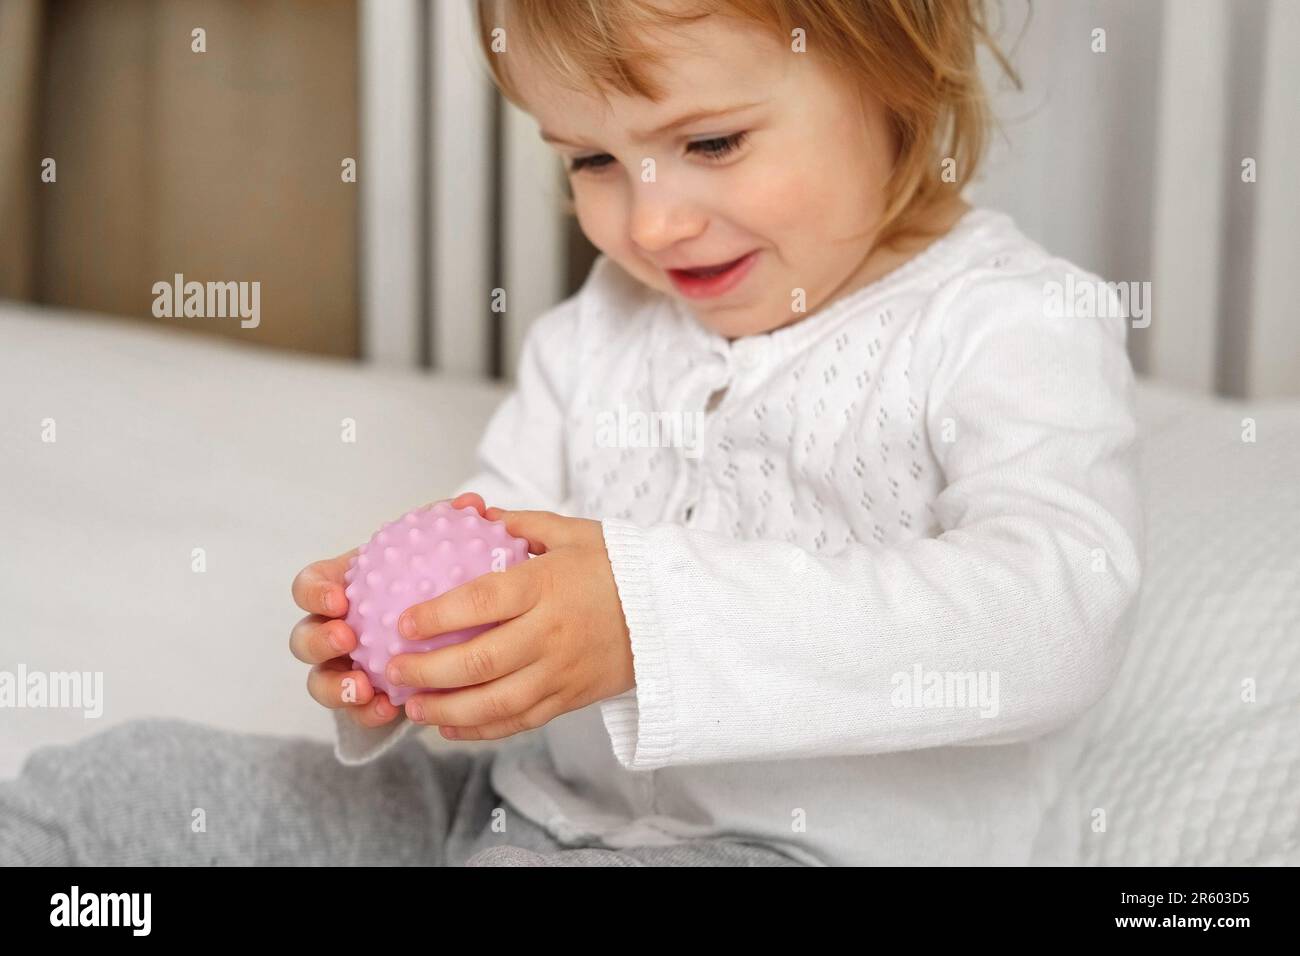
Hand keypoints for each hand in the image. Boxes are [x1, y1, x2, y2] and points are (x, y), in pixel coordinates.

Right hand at [289, 492, 489, 726]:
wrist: (441, 630)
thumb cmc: (427, 580)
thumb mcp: (435, 552)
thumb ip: (447, 528)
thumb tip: (471, 505)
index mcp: (339, 589)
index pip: (309, 586)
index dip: (315, 592)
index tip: (340, 596)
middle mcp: (331, 629)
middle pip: (304, 638)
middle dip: (317, 640)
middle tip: (347, 638)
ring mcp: (341, 668)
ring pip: (321, 682)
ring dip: (335, 686)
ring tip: (362, 687)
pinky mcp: (361, 700)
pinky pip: (356, 712)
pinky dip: (367, 712)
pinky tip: (388, 710)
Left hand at [387, 506, 634, 740]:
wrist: (671, 614)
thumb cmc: (619, 568)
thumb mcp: (574, 534)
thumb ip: (522, 526)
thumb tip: (475, 514)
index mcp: (547, 586)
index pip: (481, 602)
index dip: (436, 615)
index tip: (402, 622)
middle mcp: (551, 633)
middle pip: (478, 661)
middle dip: (426, 670)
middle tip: (393, 669)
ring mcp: (560, 671)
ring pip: (494, 702)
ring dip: (444, 709)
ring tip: (411, 707)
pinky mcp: (569, 699)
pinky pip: (519, 721)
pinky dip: (480, 729)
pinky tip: (449, 726)